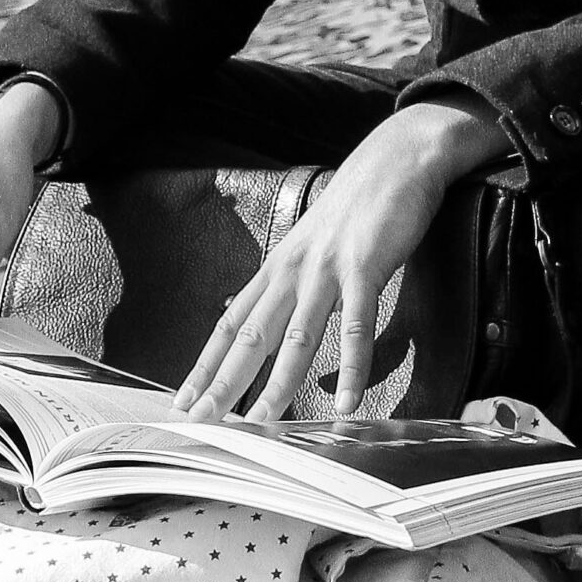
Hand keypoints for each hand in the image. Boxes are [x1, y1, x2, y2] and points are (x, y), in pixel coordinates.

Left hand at [174, 95, 507, 422]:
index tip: (185, 397)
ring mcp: (326, 269)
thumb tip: (281, 317)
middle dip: (223, 382)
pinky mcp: (364, 267)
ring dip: (278, 384)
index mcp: (278, 267)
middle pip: (250, 336)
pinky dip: (352, 368)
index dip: (206, 363)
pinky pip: (355, 326)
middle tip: (200, 421)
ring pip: (296, 337)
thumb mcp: (314, 243)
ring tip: (262, 424)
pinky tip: (348, 403)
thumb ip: (297, 281)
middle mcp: (292, 270)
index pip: (231, 324)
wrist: (396, 158)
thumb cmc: (358, 205)